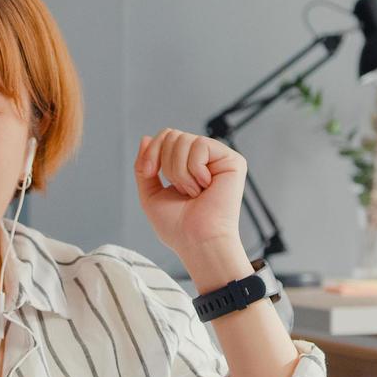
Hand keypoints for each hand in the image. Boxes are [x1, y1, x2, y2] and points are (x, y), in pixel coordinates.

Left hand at [134, 128, 249, 279]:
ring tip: (193, 192)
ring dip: (180, 171)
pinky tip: (205, 186)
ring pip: (184, 139)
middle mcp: (204, 159)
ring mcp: (219, 158)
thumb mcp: (151, 194)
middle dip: (166, 164)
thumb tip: (145, 138)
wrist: (197, 241)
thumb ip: (144, 167)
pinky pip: (200, 144)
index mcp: (187, 165)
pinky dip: (194, 169)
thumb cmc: (177, 227)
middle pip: (172, 135)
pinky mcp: (232, 160)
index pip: (166, 137)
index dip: (152, 151)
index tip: (149, 172)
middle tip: (180, 190)